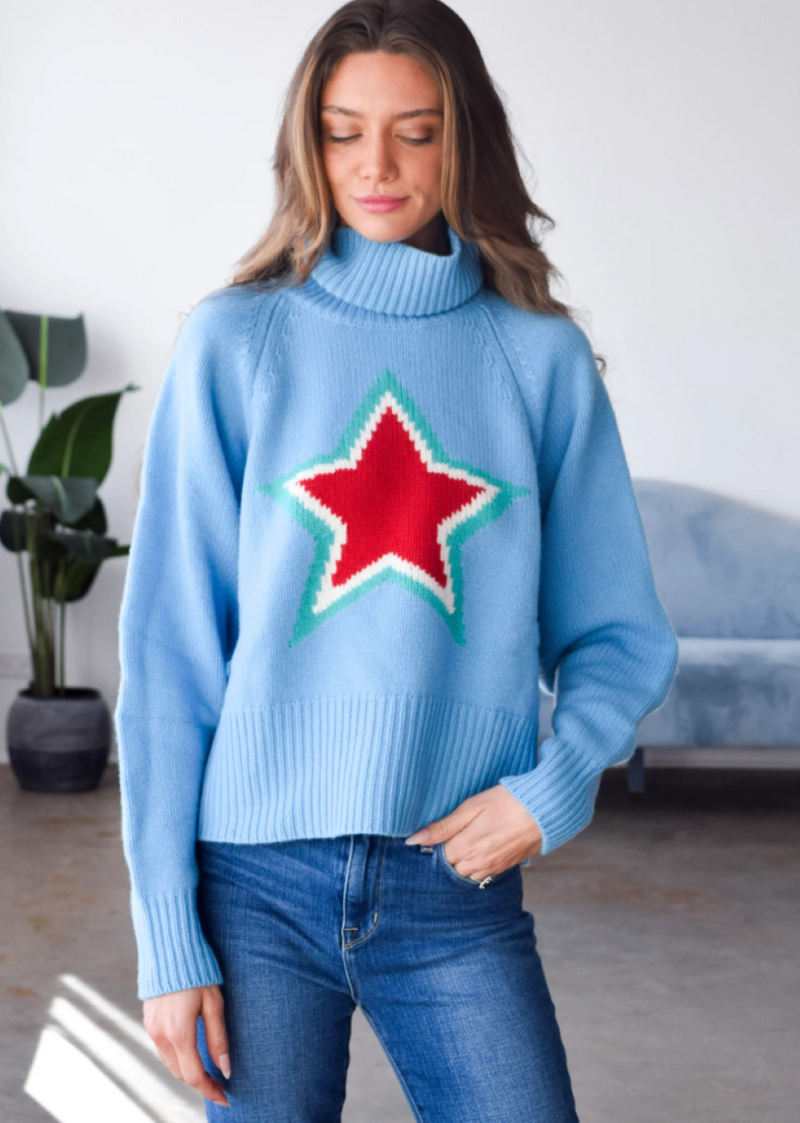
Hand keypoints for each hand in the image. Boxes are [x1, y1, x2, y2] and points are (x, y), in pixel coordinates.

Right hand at [143, 984, 229, 1107]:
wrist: (170, 947)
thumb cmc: (198, 973)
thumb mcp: (214, 1004)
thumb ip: (218, 1038)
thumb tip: (225, 1069)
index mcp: (179, 1033)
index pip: (194, 1075)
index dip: (210, 1090)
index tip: (225, 1097)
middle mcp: (160, 1035)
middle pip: (180, 1072)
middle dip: (200, 1081)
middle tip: (219, 1082)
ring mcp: (151, 1027)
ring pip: (170, 1062)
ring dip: (187, 1069)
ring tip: (207, 1069)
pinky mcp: (148, 1019)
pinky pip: (162, 1047)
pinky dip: (177, 1055)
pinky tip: (190, 1049)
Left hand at [404, 784, 542, 880]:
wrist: (544, 809)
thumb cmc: (507, 801)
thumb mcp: (471, 807)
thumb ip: (442, 827)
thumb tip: (413, 841)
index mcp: (464, 849)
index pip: (438, 856)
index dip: (438, 842)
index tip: (445, 829)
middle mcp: (476, 864)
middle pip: (451, 867)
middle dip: (451, 854)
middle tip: (460, 831)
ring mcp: (492, 869)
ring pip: (467, 873)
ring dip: (465, 860)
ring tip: (473, 837)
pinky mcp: (505, 868)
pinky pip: (484, 874)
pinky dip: (479, 863)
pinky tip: (485, 844)